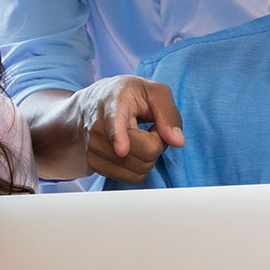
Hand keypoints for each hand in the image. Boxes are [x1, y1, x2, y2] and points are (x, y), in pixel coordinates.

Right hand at [67, 75, 184, 183]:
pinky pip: (129, 178)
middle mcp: (97, 127)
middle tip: (152, 128)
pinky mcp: (93, 165)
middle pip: (144, 152)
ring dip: (148, 157)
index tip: (122, 150)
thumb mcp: (154, 91)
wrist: (93, 104)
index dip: (119, 137)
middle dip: (157, 143)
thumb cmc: (127, 95)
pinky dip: (138, 167)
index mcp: (114, 103)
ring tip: (139, 137)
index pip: (114, 123)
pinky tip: (132, 150)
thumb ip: (168, 114)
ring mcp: (92, 148)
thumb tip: (177, 141)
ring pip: (138, 170)